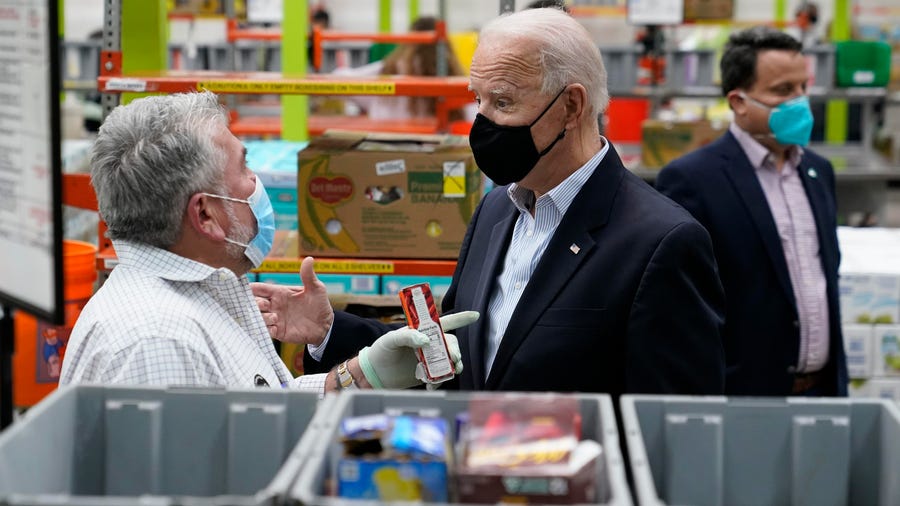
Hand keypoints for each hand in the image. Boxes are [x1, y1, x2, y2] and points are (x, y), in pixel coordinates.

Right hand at [251, 256, 333, 344]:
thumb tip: (309, 259)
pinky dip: (266, 330)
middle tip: (265, 305)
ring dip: (262, 317)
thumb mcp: (316, 288)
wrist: (326, 325)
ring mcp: (275, 319)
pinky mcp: (279, 331)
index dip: (250, 288)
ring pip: (258, 317)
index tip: (246, 289)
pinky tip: (274, 329)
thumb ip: (308, 275)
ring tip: (275, 318)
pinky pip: (266, 331)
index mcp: (279, 293)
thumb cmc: (320, 304)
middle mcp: (274, 305)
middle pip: (255, 303)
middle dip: (255, 303)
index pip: (260, 289)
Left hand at [358, 311, 478, 388]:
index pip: (444, 322)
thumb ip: (407, 336)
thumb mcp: (390, 339)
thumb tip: (425, 340)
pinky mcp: (427, 374)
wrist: (374, 374)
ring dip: (453, 367)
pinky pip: (440, 376)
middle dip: (455, 351)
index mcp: (422, 331)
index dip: (460, 318)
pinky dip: (440, 380)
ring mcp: (429, 359)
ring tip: (449, 373)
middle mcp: (428, 344)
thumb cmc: (380, 351)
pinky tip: (431, 384)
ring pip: (449, 361)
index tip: (475, 316)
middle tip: (454, 359)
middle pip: (451, 344)